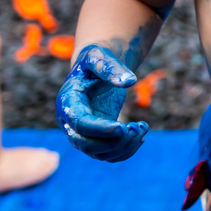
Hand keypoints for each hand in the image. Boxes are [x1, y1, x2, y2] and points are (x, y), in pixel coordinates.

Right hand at [55, 46, 148, 161]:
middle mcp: (70, 122)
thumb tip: (129, 81)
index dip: (100, 129)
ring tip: (142, 128)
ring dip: (124, 147)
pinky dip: (126, 150)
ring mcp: (82, 132)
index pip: (80, 124)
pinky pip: (108, 154)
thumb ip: (111, 68)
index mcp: (67, 102)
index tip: (123, 127)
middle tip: (138, 128)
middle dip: (114, 141)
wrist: (97, 67)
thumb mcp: (101, 56)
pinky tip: (140, 135)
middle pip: (86, 145)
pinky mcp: (96, 137)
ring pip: (98, 154)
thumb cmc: (97, 59)